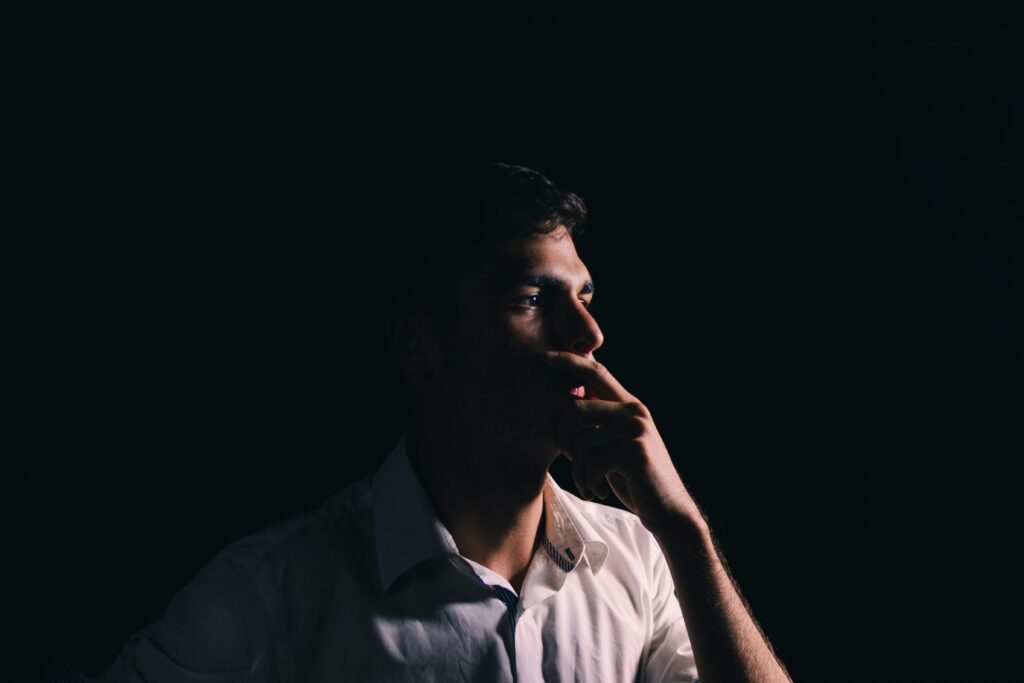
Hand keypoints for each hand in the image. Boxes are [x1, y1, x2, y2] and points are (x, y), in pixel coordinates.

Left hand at [544, 351, 701, 533]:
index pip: (596, 372)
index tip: (544, 356)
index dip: (568, 361)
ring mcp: (636, 430)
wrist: (668, 510)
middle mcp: (634, 411)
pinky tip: (598, 491)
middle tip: (572, 463)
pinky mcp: (635, 452)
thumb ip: (597, 424)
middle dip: (562, 439)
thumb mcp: (614, 445)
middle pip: (575, 409)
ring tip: (589, 484)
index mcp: (629, 405)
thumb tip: (563, 408)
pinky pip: (592, 463)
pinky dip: (588, 482)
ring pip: (581, 442)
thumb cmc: (634, 479)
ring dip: (578, 471)